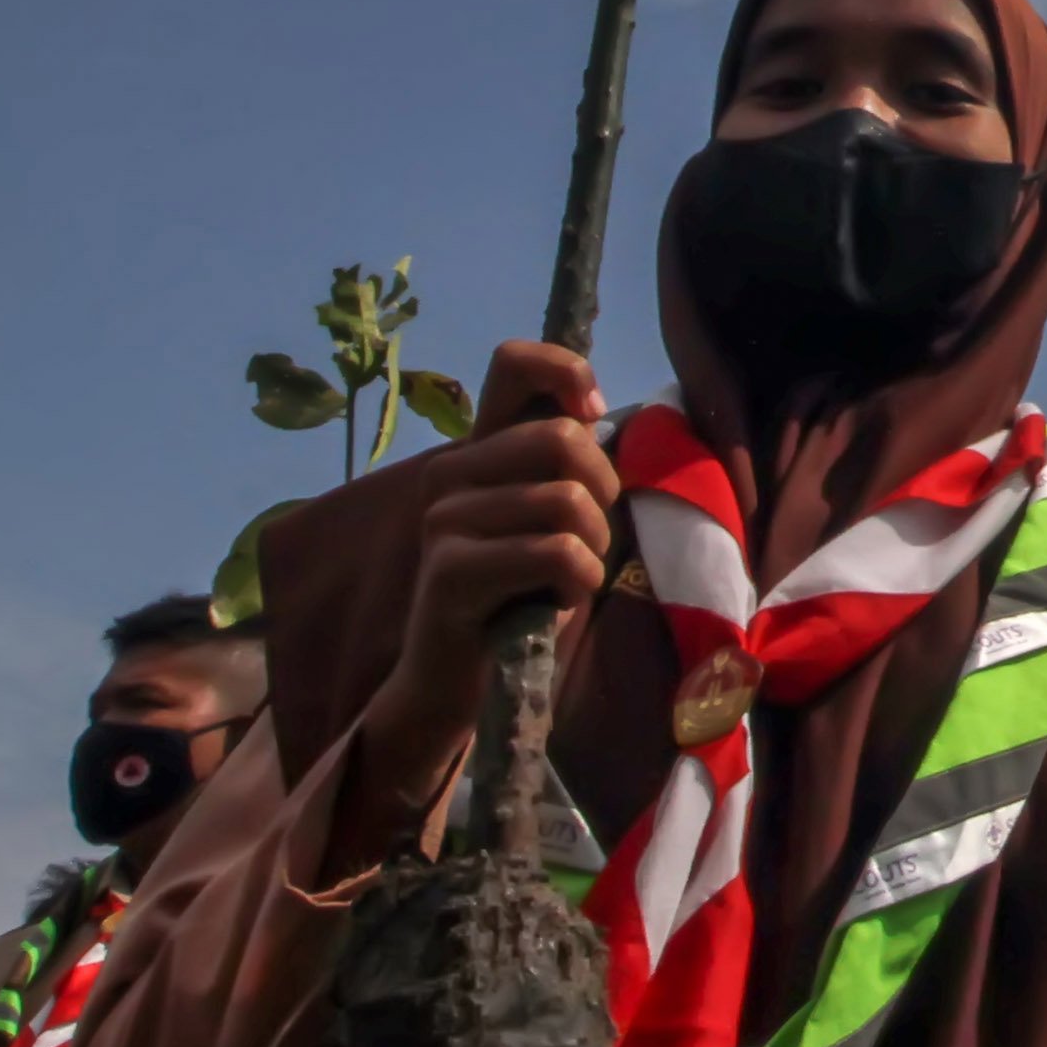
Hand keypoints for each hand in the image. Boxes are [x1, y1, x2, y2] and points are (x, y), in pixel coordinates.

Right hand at [365, 344, 618, 808]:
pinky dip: (579, 581)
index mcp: (479, 450)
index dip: (566, 372)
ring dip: (594, 548)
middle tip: (590, 541)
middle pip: (562, 438)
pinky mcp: (450, 569)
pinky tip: (556, 604)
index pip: (513, 363)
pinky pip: (555, 553)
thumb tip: (595, 413)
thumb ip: (567, 466)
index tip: (594, 415)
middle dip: (603, 492)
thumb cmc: (520, 598)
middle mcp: (451, 472)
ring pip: (566, 501)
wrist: (458, 683)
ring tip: (570, 579)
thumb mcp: (552, 521)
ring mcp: (443, 519)